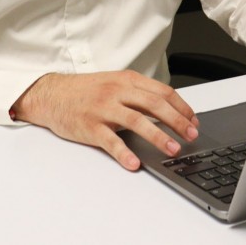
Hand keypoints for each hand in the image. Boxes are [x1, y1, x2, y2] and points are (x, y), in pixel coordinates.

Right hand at [10, 71, 199, 169]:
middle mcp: (117, 92)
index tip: (193, 121)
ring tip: (173, 150)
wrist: (52, 94)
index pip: (162, 92)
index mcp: (126, 80)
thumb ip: (138, 94)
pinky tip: (134, 163)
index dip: (182, 107)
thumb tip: (168, 110)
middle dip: (178, 122)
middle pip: (155, 105)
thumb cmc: (86, 91)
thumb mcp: (114, 84)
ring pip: (137, 121)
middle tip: (191, 136)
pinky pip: (110, 141)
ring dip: (158, 136)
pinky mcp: (90, 126)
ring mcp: (103, 109)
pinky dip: (124, 153)